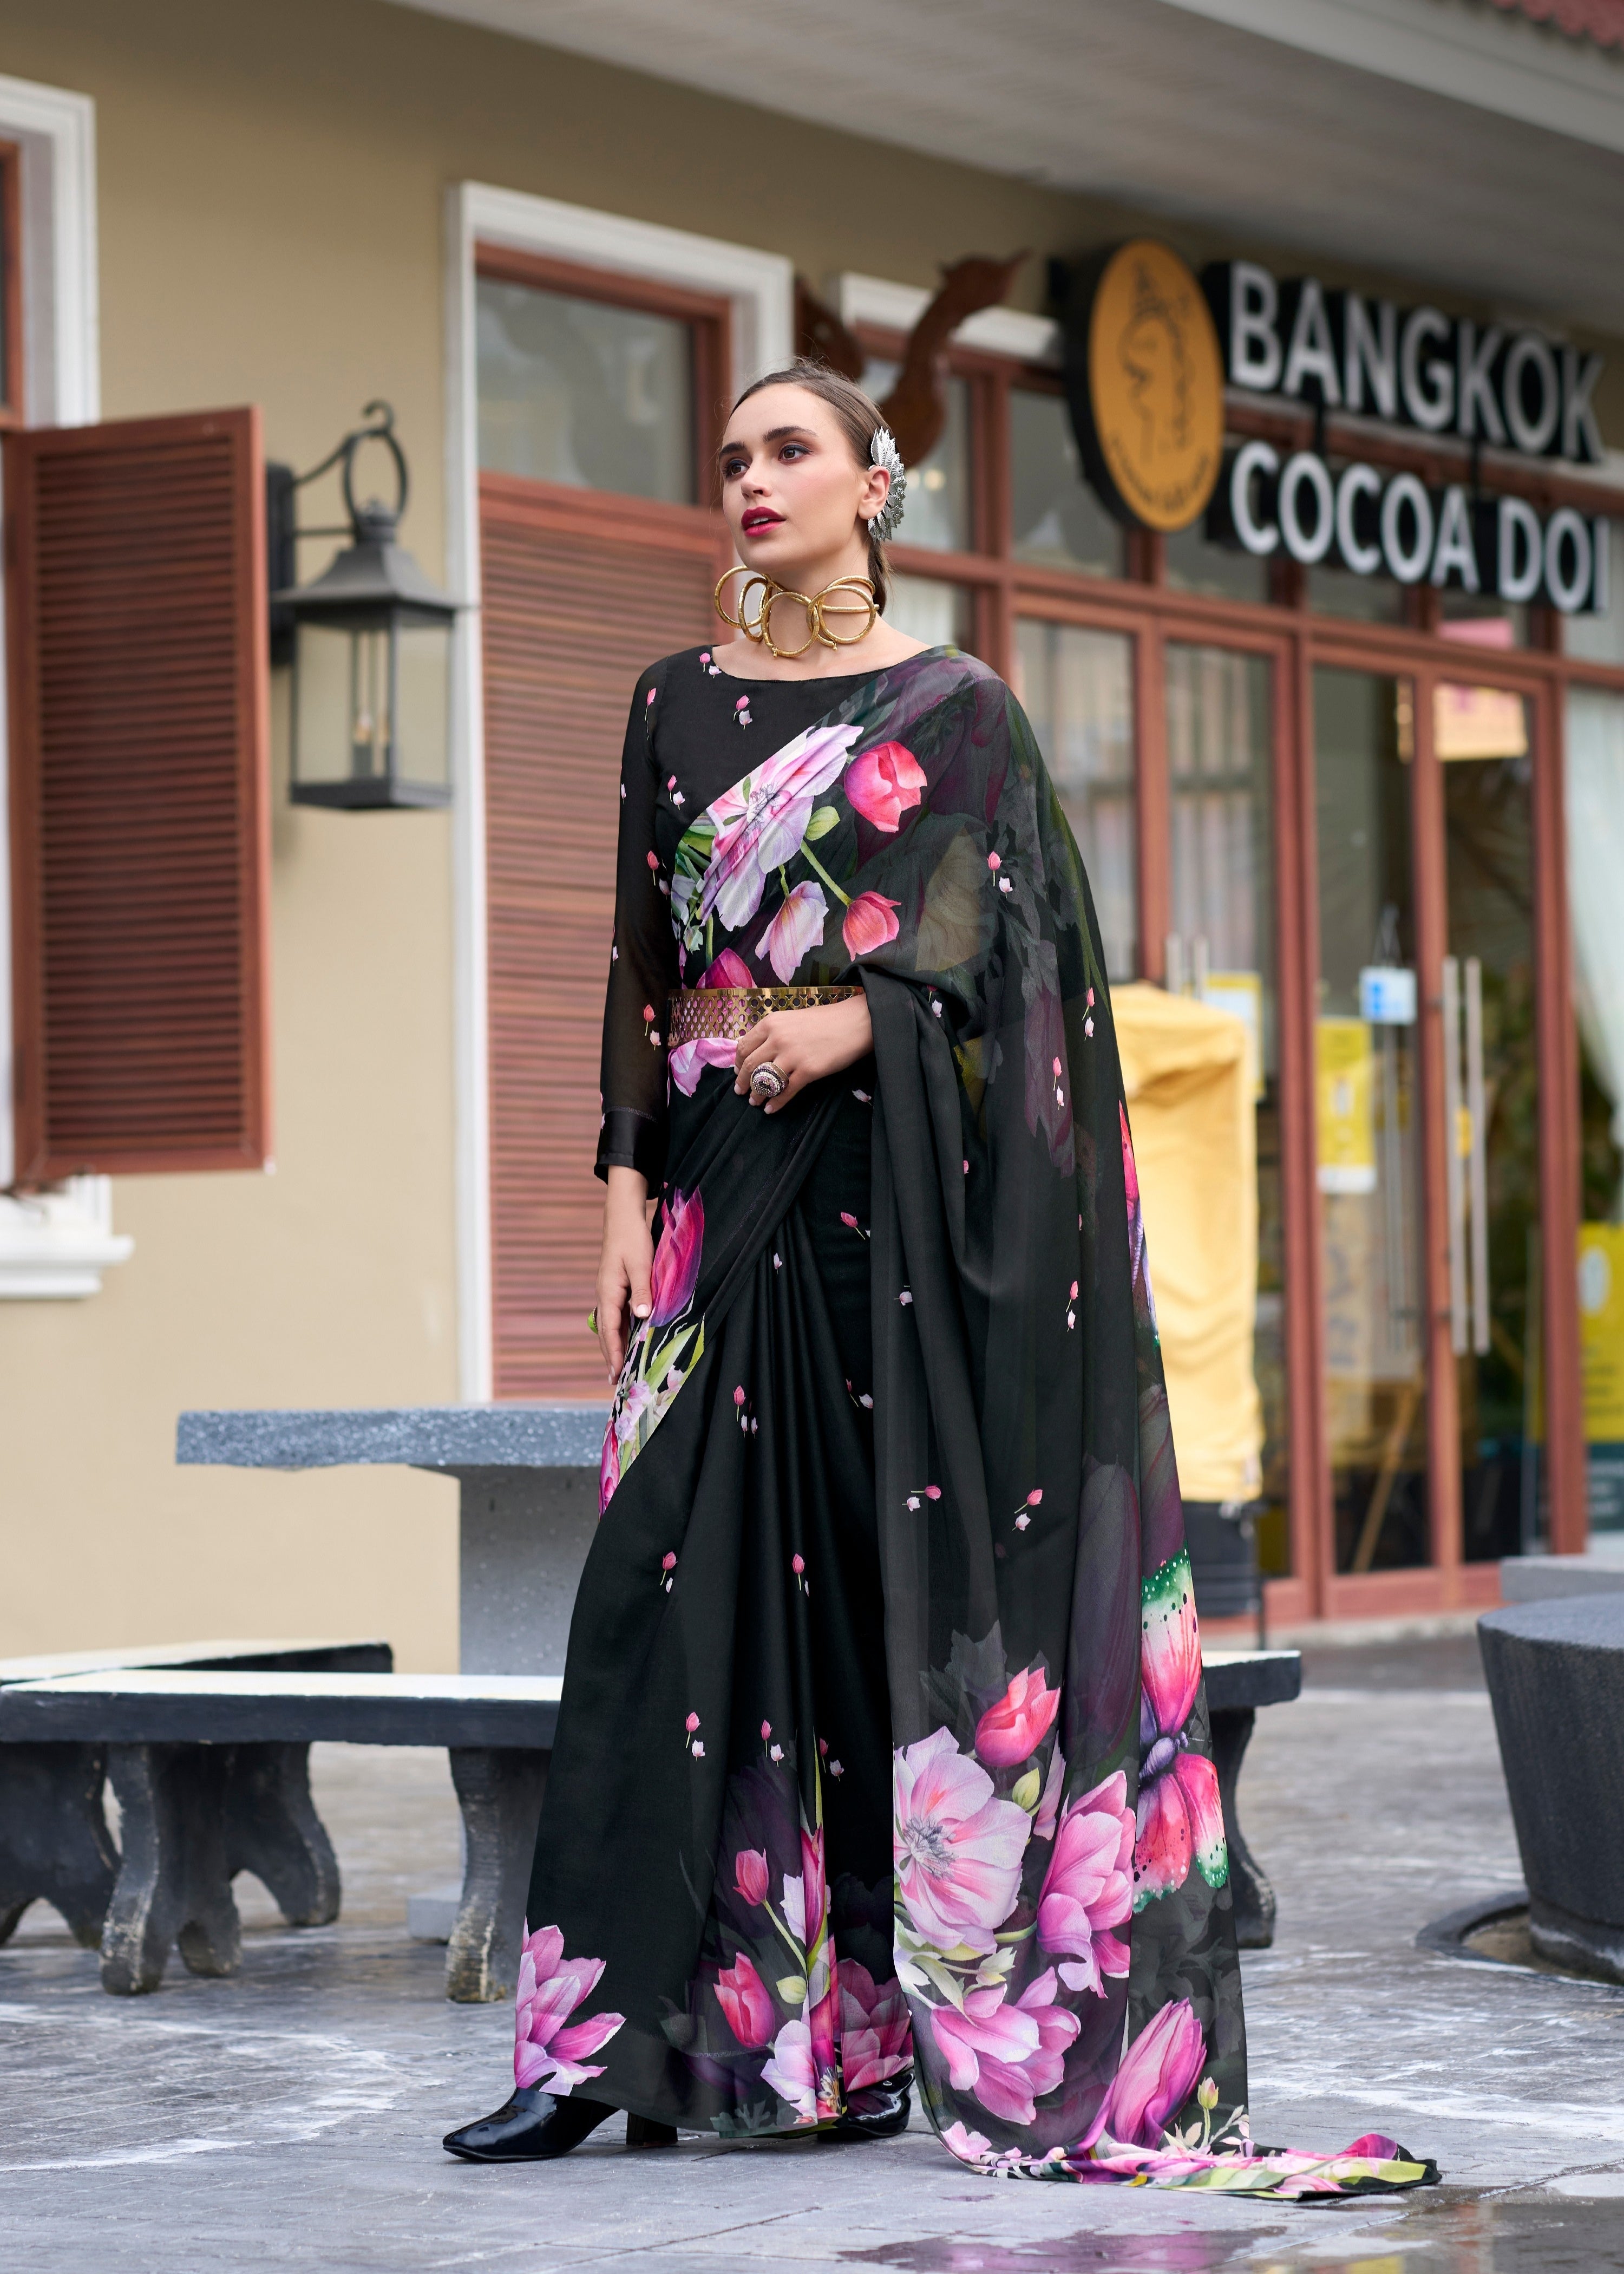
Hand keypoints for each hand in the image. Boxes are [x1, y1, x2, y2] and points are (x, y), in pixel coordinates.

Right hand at [597, 1167, 653, 1380]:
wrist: (622, 1216)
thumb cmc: (632, 1238)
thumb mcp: (641, 1264)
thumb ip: (643, 1290)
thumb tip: (643, 1316)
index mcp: (609, 1291)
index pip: (610, 1329)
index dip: (614, 1351)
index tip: (617, 1371)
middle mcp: (605, 1294)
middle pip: (606, 1331)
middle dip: (610, 1355)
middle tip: (614, 1380)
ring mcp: (608, 1291)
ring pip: (609, 1324)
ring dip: (613, 1345)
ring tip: (617, 1367)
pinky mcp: (615, 1287)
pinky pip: (615, 1315)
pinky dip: (618, 1331)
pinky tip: (625, 1339)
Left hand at [734, 995, 873, 1113]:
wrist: (855, 1023)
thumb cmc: (826, 1020)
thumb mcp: (792, 1019)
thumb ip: (774, 1032)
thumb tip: (757, 1050)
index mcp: (771, 1023)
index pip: (744, 1046)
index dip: (738, 1062)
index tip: (737, 1071)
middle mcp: (778, 1038)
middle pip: (749, 1066)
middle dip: (742, 1082)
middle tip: (741, 1092)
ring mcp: (792, 1055)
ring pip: (764, 1081)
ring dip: (757, 1095)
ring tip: (755, 1103)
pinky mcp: (808, 1071)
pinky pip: (786, 1091)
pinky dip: (775, 1103)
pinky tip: (771, 1109)